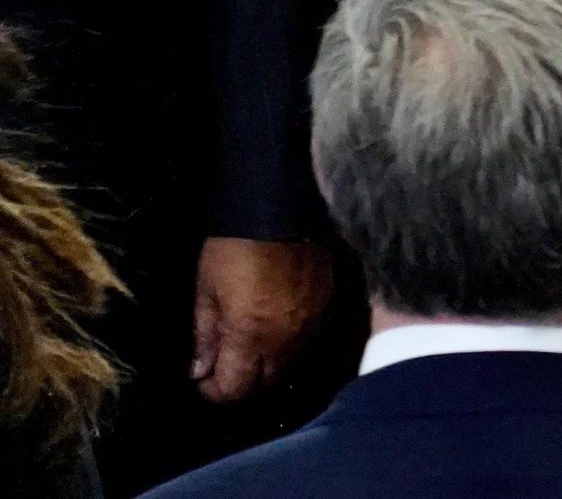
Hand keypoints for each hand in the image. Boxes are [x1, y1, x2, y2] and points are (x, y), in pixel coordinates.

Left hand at [192, 238, 330, 403]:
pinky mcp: (325, 303)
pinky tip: (273, 324)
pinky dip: (287, 342)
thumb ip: (204, 336)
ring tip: (248, 346)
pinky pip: (305, 338)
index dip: (216, 391)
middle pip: (266, 381)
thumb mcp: (206, 291)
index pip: (236, 387)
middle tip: (223, 366)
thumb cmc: (233, 249)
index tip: (202, 380)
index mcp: (250, 335)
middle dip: (243, 382)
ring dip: (267, 364)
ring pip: (289, 362)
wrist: (281, 207)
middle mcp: (285, 337)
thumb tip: (198, 371)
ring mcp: (310, 321)